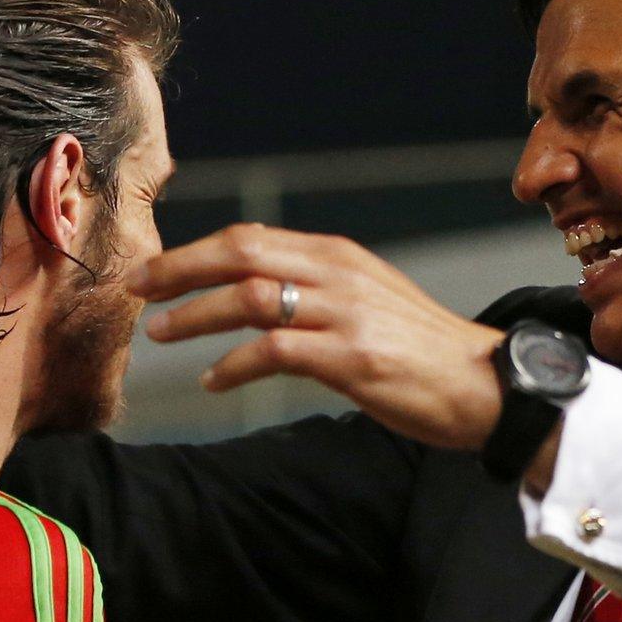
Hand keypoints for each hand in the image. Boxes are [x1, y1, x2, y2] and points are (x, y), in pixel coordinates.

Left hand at [132, 224, 504, 449]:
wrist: (485, 384)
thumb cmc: (420, 350)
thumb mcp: (367, 300)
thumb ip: (313, 287)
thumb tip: (251, 288)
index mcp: (337, 256)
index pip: (251, 238)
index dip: (194, 251)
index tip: (153, 271)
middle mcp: (337, 273)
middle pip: (240, 252)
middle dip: (178, 268)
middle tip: (136, 289)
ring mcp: (345, 314)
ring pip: (248, 298)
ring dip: (194, 315)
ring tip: (160, 334)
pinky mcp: (351, 359)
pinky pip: (273, 352)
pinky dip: (232, 366)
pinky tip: (213, 381)